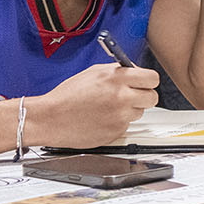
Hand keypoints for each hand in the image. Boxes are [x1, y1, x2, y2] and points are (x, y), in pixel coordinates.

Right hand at [27, 63, 158, 148]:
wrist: (50, 118)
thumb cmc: (67, 96)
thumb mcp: (94, 73)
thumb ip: (118, 71)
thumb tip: (134, 72)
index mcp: (117, 78)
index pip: (152, 78)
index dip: (149, 81)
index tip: (145, 83)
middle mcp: (122, 97)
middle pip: (152, 98)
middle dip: (144, 96)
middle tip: (133, 96)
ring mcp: (120, 116)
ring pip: (139, 112)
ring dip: (129, 110)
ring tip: (108, 108)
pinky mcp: (116, 132)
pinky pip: (126, 125)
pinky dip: (117, 122)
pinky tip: (102, 118)